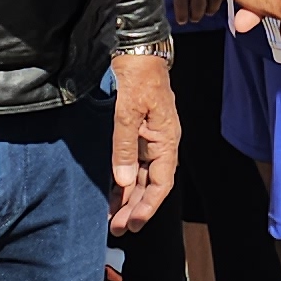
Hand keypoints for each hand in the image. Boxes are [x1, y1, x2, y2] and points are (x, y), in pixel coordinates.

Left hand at [106, 51, 177, 230]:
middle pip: (152, 185)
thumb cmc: (138, 77)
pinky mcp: (139, 134)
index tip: (133, 223)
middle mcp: (161, 143)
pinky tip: (114, 194)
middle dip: (136, 208)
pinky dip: (124, 181)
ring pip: (142, 178)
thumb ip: (125, 147)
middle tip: (118, 229)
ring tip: (114, 219)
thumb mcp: (128, 112)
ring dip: (129, 199)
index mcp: (167, 139)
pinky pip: (134, 165)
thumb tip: (124, 181)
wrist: (138, 52)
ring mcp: (150, 140)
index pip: (162, 182)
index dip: (148, 205)